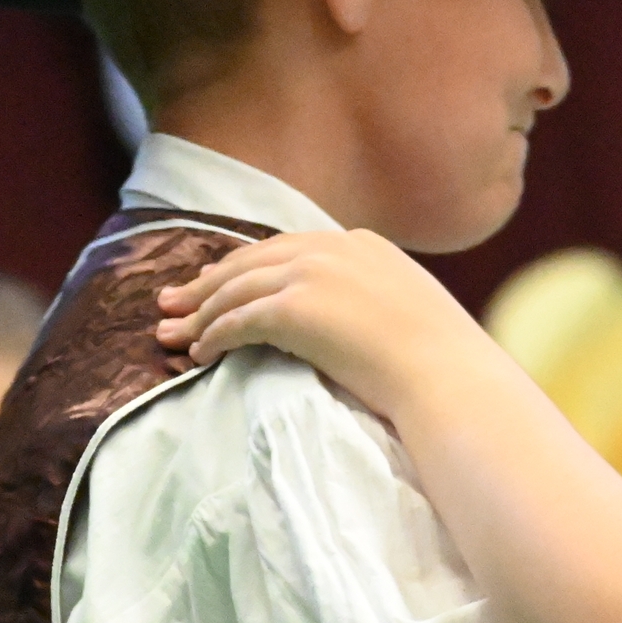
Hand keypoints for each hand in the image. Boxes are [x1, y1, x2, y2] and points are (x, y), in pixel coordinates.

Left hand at [155, 230, 505, 421]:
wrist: (448, 378)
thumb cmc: (442, 363)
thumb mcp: (412, 310)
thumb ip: (376, 299)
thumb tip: (359, 323)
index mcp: (361, 244)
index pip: (286, 247)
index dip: (246, 265)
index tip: (218, 281)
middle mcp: (332, 248)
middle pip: (251, 261)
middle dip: (206, 284)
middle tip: (172, 302)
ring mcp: (312, 274)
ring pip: (235, 290)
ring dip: (199, 315)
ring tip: (172, 335)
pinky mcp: (294, 309)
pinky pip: (237, 321)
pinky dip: (212, 337)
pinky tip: (199, 355)